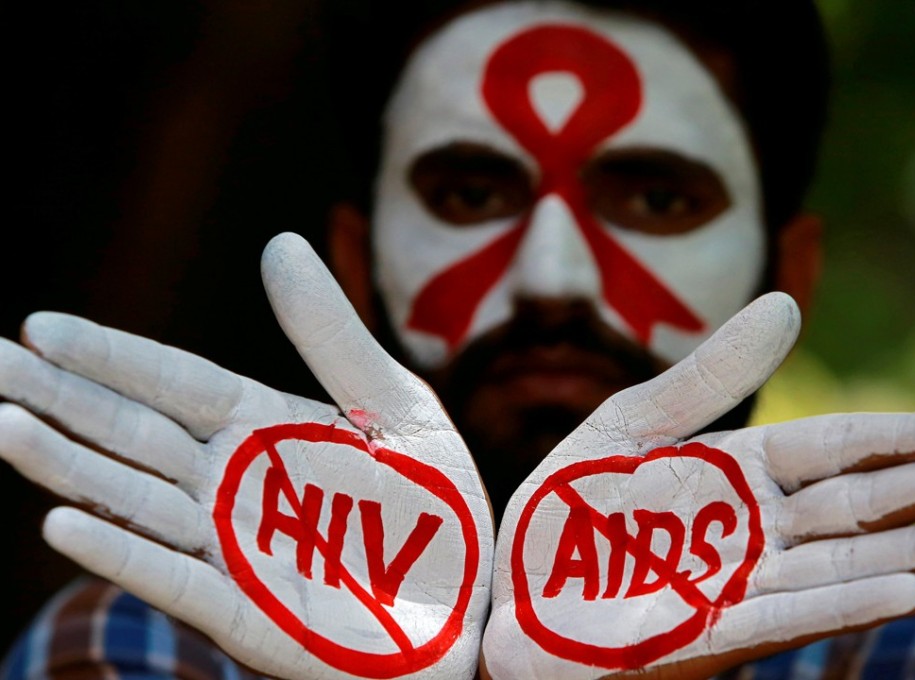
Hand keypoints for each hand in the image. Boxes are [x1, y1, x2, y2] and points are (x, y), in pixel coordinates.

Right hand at [0, 232, 492, 679]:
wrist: (471, 603)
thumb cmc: (436, 506)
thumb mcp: (396, 405)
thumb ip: (332, 335)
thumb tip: (278, 242)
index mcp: (266, 428)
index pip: (174, 383)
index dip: (110, 356)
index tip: (37, 326)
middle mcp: (235, 483)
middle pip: (131, 433)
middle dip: (56, 400)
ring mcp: (235, 547)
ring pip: (136, 499)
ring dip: (67, 466)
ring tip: (3, 425)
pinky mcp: (249, 610)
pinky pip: (177, 578)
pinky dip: (121, 553)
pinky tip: (62, 522)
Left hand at [481, 292, 914, 679]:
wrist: (506, 594)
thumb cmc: (562, 515)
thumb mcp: (628, 427)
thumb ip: (706, 378)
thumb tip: (785, 303)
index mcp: (731, 474)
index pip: (830, 448)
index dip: (896, 437)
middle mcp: (748, 531)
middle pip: (856, 505)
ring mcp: (735, 584)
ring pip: (841, 562)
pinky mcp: (705, 633)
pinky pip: (783, 615)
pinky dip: (844, 601)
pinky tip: (905, 589)